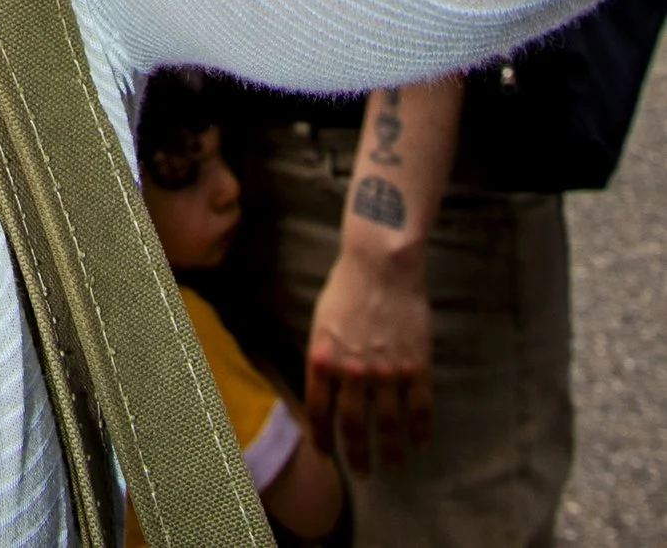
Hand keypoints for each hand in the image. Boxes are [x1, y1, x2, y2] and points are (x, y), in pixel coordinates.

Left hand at [306, 241, 434, 473]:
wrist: (381, 266)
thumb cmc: (346, 289)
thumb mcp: (321, 324)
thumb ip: (324, 360)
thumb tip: (325, 393)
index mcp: (324, 359)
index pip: (320, 411)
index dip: (322, 437)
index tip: (326, 455)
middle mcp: (353, 372)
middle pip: (354, 427)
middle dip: (357, 455)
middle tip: (362, 474)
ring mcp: (387, 372)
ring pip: (389, 426)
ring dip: (391, 452)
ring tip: (393, 466)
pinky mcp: (416, 367)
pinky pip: (419, 409)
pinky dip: (421, 431)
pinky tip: (421, 444)